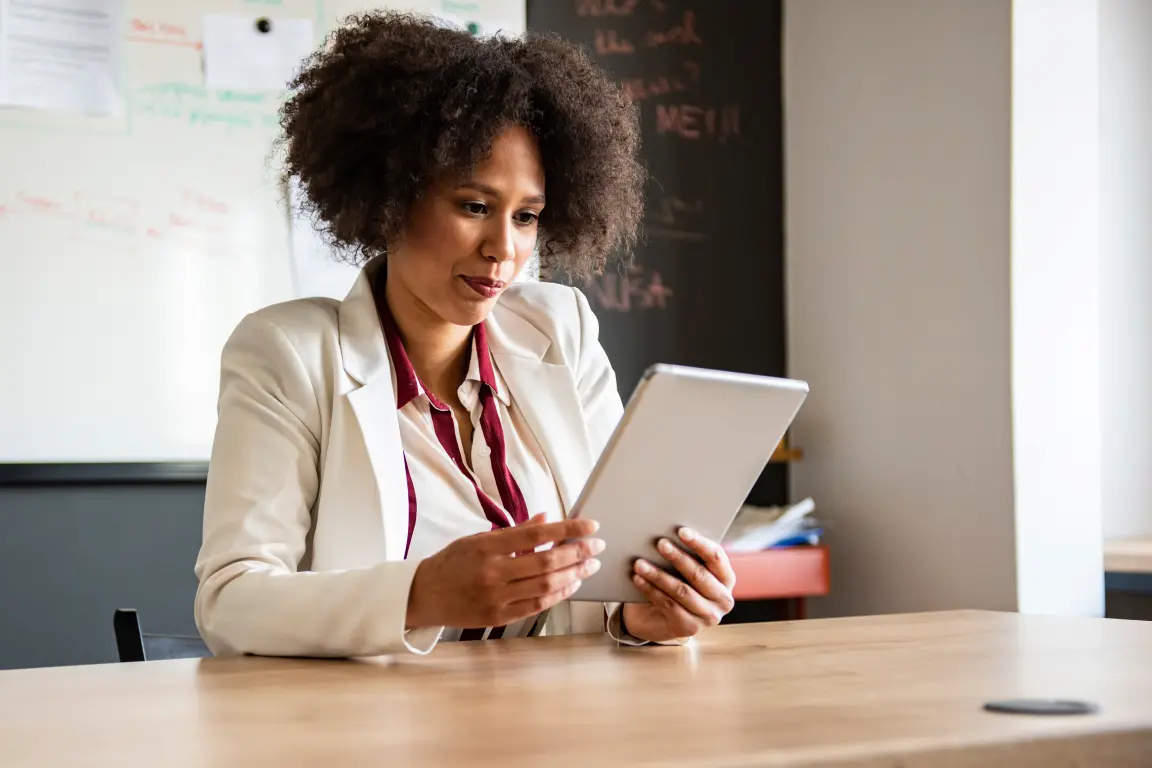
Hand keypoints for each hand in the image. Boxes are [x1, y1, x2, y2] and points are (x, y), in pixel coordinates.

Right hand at [406, 515, 603, 629]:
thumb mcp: (478, 539)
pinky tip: (572, 583)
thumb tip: (547, 519)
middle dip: (578, 553)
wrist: (423, 596)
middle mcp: (493, 573)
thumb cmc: (452, 563)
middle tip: (597, 546)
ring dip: (574, 574)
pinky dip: (559, 594)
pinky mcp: (499, 618)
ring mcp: (496, 598)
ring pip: (547, 586)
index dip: (568, 529)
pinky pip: (537, 606)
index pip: (537, 535)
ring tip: (590, 565)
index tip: (590, 526)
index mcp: (488, 547)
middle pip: (547, 562)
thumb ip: (515, 531)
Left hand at [621, 528, 735, 642]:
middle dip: (678, 557)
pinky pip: (668, 605)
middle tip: (660, 543)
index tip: (681, 531)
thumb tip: (668, 535)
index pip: (716, 557)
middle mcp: (723, 599)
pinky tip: (638, 579)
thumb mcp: (688, 570)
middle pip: (699, 574)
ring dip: (658, 575)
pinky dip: (651, 590)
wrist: (666, 618)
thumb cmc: (679, 583)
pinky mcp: (690, 628)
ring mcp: (709, 617)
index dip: (699, 543)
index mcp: (726, 578)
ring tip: (640, 563)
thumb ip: (688, 555)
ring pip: (681, 591)